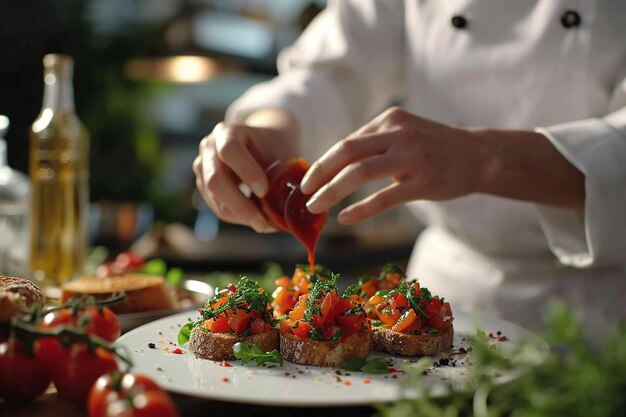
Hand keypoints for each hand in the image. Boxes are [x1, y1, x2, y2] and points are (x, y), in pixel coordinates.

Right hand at [193, 113, 297, 232]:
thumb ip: (282, 177)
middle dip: (241, 205)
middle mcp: (208, 147)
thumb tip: (284, 213)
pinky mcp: (204, 187)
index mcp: (227, 132)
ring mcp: (202, 168)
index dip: (246, 171)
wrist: (261, 144)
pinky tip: (257, 220)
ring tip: (266, 224)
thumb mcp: (280, 154)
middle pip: (215, 180)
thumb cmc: (274, 148)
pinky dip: (238, 218)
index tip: (265, 190)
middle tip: (264, 222)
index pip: (229, 150)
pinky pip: (218, 208)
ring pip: (215, 199)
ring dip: (241, 216)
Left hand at [300, 107, 487, 224]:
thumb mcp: (404, 133)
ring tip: (315, 206)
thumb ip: (374, 142)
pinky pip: (384, 197)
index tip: (309, 180)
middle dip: (319, 172)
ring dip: (332, 191)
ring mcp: (412, 157)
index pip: (348, 141)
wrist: (480, 155)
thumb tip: (335, 162)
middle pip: (346, 151)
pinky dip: (361, 209)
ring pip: (360, 172)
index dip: (324, 162)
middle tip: (303, 192)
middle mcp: (399, 133)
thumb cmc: (434, 148)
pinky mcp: (423, 181)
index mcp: (390, 120)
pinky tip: (345, 218)